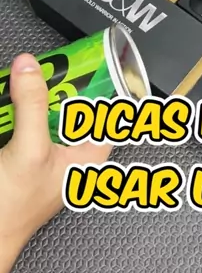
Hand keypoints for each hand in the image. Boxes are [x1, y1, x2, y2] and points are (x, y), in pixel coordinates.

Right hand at [0, 54, 109, 272]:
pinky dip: (27, 109)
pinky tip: (17, 98)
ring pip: (55, 115)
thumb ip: (33, 106)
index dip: (117, 91)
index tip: (113, 64)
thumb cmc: (13, 211)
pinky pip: (33, 124)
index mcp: (89, 157)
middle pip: (82, 110)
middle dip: (75, 86)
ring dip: (47, 97)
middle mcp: (73, 156)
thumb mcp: (29, 148)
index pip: (114, 117)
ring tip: (39, 74)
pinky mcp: (26, 155)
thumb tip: (31, 68)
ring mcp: (49, 156)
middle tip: (68, 61)